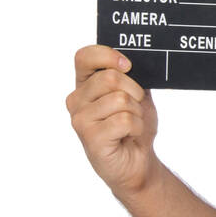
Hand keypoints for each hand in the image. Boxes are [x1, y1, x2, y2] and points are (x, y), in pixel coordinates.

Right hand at [66, 45, 160, 197]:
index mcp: (85, 85)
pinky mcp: (89, 137)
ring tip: (131, 124)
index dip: (107, 56)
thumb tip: (137, 59)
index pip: (84, 57)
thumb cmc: (134, 126)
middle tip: (135, 107)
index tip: (128, 66)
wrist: (138, 160)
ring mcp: (80, 119)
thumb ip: (132, 76)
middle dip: (135, 91)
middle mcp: (77, 100)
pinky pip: (124, 120)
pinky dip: (136, 127)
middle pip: (110, 78)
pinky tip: (129, 135)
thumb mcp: (137, 95)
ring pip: (120, 99)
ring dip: (137, 113)